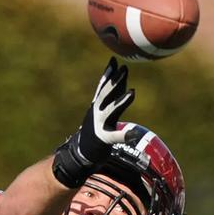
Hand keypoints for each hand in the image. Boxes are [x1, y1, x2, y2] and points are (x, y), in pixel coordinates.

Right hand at [52, 57, 135, 187]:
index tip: (114, 60)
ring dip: (121, 101)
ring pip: (111, 111)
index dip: (108, 74)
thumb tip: (121, 82)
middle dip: (115, 81)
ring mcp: (99, 126)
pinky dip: (124, 134)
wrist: (79, 154)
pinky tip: (133, 134)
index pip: (102, 88)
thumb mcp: (100, 114)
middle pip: (106, 95)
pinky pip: (115, 136)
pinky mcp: (103, 140)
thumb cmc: (94, 133)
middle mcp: (96, 114)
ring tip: (133, 92)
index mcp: (96, 108)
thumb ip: (111, 99)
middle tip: (124, 68)